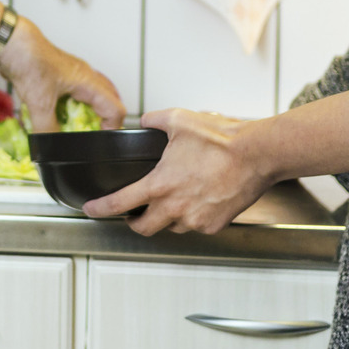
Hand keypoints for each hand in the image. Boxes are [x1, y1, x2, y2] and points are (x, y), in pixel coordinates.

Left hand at [0, 14, 125, 131]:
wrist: (11, 41)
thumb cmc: (29, 63)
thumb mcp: (38, 103)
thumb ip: (46, 129)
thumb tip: (48, 147)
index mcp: (88, 82)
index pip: (115, 108)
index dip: (112, 127)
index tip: (100, 141)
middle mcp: (85, 76)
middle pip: (109, 100)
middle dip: (104, 120)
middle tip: (93, 134)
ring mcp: (74, 73)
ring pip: (93, 94)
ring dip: (89, 111)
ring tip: (78, 127)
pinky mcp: (61, 72)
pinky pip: (76, 91)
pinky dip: (73, 104)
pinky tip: (59, 113)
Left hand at [85, 107, 272, 234]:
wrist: (257, 154)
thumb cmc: (222, 139)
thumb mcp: (179, 120)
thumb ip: (154, 121)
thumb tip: (144, 121)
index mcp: (160, 184)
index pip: (120, 202)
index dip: (101, 208)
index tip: (91, 210)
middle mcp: (175, 207)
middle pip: (144, 228)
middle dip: (134, 222)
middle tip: (133, 215)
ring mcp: (196, 219)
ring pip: (172, 227)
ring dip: (168, 217)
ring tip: (175, 200)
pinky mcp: (215, 225)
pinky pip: (197, 225)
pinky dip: (194, 216)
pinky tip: (200, 200)